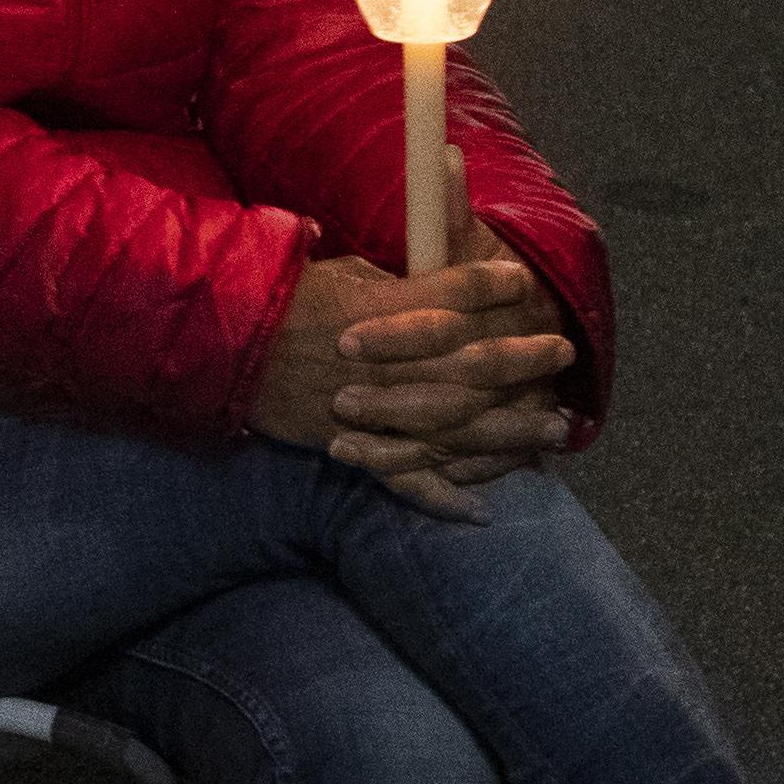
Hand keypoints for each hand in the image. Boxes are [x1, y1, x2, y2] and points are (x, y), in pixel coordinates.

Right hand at [247, 251, 579, 521]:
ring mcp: (369, 412)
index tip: (522, 282)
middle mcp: (381, 365)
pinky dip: (440, 497)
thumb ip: (395, 282)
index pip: (447, 295)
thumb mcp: (338, 273)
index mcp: (375, 313)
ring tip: (553, 426)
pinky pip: (402, 479)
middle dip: (521, 357)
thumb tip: (441, 278)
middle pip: (467, 362)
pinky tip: (482, 510)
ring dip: (509, 428)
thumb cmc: (284, 303)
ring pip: (453, 425)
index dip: (489, 286)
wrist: (223, 351)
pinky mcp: (352, 447)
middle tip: (561, 352)